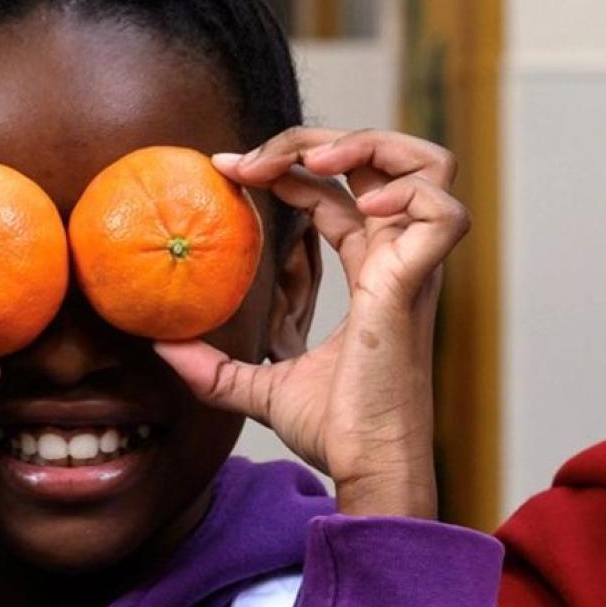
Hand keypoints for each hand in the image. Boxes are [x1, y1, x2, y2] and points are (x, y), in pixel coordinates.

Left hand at [156, 128, 466, 518]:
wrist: (365, 466)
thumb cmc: (333, 432)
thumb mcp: (258, 389)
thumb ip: (214, 368)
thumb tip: (160, 347)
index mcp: (369, 272)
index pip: (334, 194)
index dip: (286, 169)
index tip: (226, 170)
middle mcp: (396, 259)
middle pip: (380, 160)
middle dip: (318, 140)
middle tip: (255, 159)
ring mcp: (412, 268)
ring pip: (428, 164)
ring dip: (370, 146)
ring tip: (313, 164)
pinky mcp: (415, 286)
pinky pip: (444, 213)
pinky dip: (408, 193)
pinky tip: (356, 207)